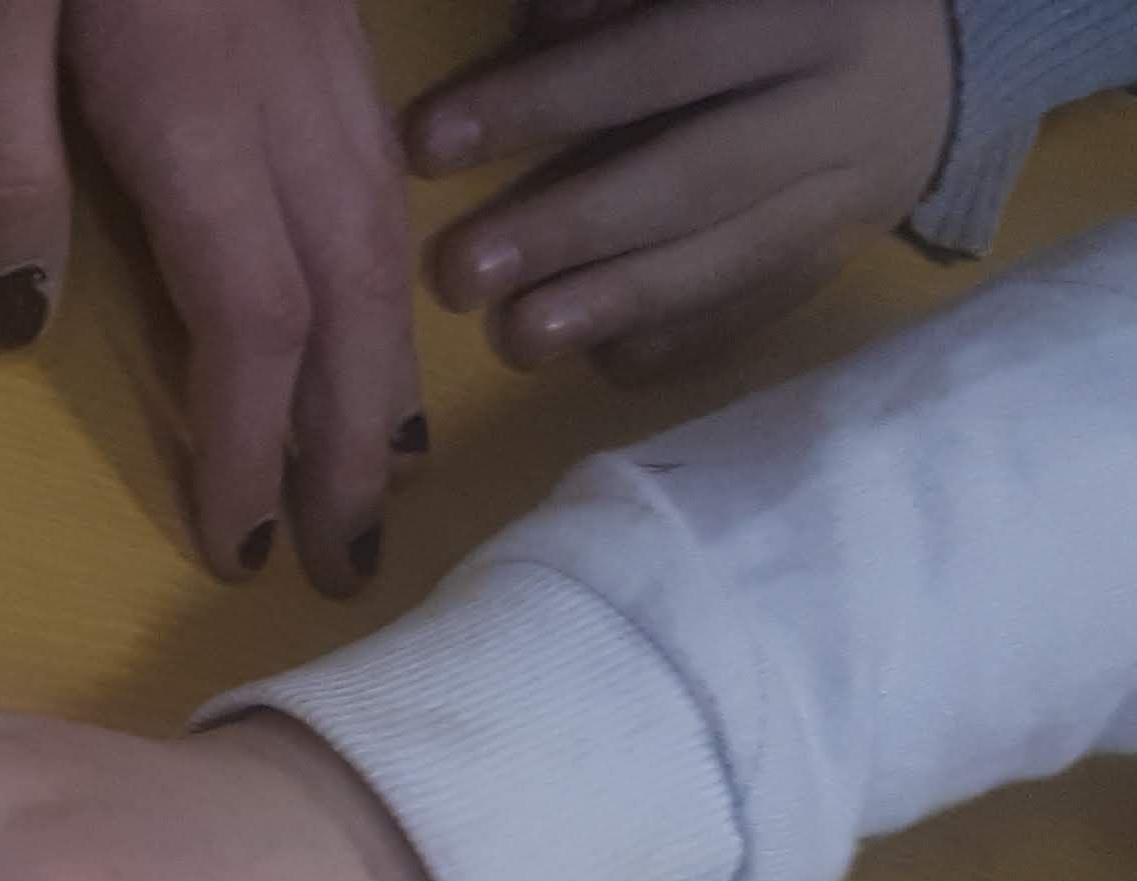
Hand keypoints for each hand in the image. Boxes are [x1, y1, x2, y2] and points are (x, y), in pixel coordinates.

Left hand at [0, 0, 424, 589]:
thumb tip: (19, 324)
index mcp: (203, 102)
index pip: (255, 317)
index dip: (255, 443)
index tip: (241, 552)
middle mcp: (292, 79)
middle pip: (351, 287)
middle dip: (354, 435)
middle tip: (349, 557)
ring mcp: (318, 30)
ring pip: (380, 220)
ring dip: (384, 354)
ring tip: (379, 460)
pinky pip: (373, 160)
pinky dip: (380, 257)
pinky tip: (365, 292)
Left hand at [409, 0, 953, 374]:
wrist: (938, 51)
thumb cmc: (773, 4)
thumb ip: (624, 0)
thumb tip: (530, 29)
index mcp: (805, 13)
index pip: (662, 60)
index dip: (545, 100)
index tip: (426, 143)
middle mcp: (843, 107)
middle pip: (698, 176)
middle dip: (574, 228)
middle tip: (462, 272)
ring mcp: (854, 194)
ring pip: (732, 258)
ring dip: (617, 304)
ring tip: (516, 337)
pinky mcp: (845, 256)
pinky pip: (760, 308)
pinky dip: (679, 340)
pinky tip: (599, 361)